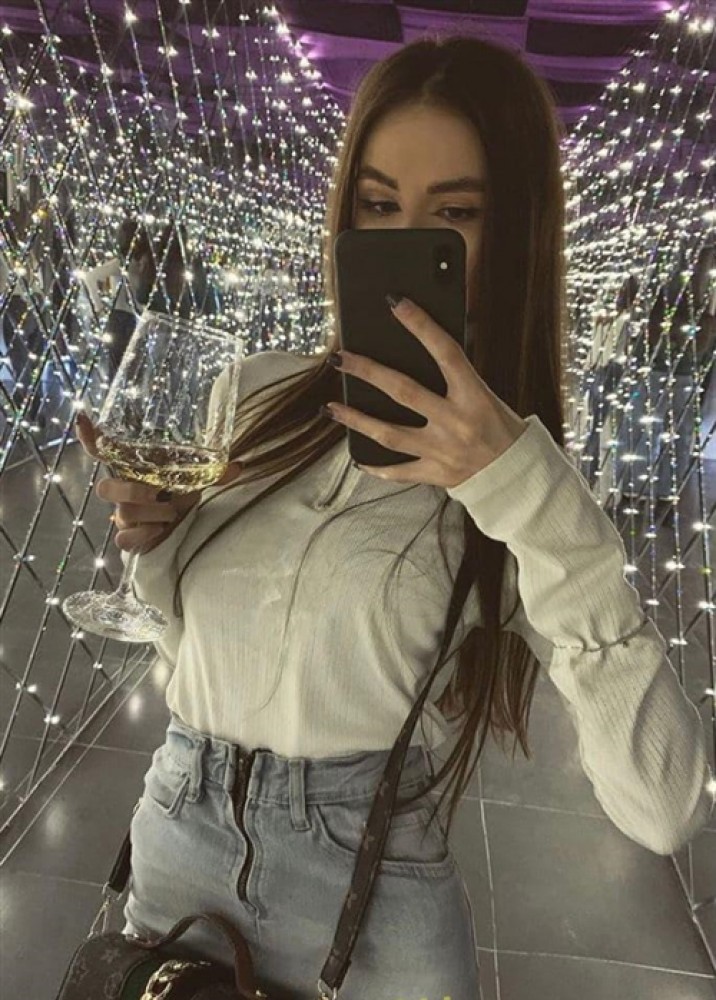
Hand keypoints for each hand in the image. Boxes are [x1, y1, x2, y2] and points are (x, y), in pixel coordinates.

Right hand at [74, 411, 242, 550]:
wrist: (180, 530)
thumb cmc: (181, 495)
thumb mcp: (196, 480)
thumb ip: (213, 473)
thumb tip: (238, 466)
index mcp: (133, 470)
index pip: (103, 452)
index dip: (91, 438)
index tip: (82, 420)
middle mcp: (124, 491)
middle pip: (105, 488)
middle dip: (130, 490)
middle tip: (156, 493)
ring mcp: (123, 515)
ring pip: (122, 514)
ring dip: (152, 513)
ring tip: (172, 513)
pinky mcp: (129, 537)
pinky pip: (124, 538)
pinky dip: (143, 534)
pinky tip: (159, 530)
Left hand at [325, 296, 528, 488]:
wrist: (518, 476)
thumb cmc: (502, 429)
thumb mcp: (487, 396)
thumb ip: (456, 378)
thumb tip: (421, 347)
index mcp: (475, 397)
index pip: (446, 353)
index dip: (421, 325)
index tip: (395, 303)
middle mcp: (456, 423)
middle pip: (403, 391)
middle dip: (367, 372)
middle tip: (339, 358)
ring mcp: (443, 451)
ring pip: (389, 434)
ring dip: (356, 420)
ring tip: (330, 408)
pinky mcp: (436, 474)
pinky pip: (399, 471)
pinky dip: (377, 467)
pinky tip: (357, 458)